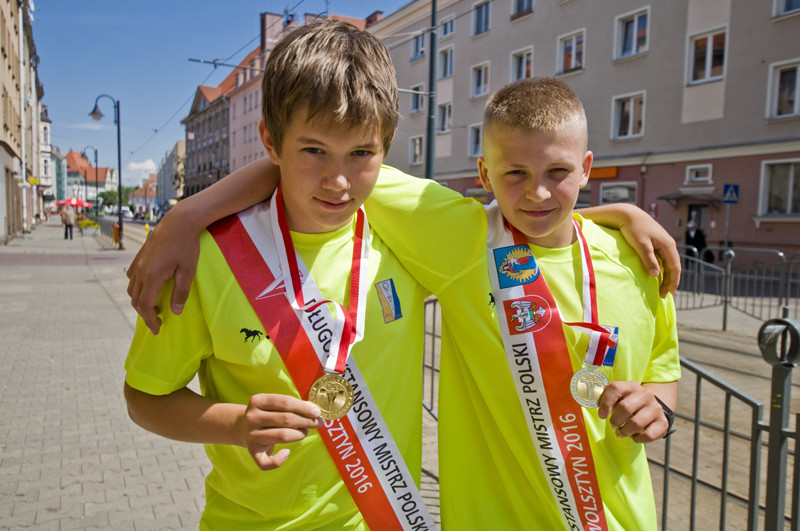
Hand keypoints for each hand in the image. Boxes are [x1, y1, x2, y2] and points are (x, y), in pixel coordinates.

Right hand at [126, 207, 200, 333]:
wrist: (179, 221)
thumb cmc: (187, 245)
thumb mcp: (188, 271)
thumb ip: (181, 293)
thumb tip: (175, 312)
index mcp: (151, 276)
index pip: (144, 305)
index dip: (149, 320)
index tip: (157, 329)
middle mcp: (140, 271)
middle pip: (135, 299)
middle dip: (144, 313)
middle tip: (158, 320)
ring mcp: (137, 262)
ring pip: (132, 289)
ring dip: (140, 301)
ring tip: (155, 306)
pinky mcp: (139, 256)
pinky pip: (132, 277)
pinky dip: (137, 288)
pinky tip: (149, 288)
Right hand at [238, 394, 322, 469]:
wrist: (241, 427)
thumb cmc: (266, 414)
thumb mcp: (273, 404)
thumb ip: (292, 405)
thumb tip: (314, 410)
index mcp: (257, 401)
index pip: (285, 402)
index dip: (303, 408)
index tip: (317, 412)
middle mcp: (252, 418)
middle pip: (285, 419)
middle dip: (305, 421)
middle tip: (317, 423)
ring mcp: (251, 435)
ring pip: (282, 436)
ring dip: (299, 434)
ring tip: (305, 432)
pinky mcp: (252, 452)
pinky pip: (266, 462)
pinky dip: (279, 460)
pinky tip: (286, 452)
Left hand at [597, 381, 668, 442]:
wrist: (653, 408)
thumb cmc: (629, 403)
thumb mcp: (619, 397)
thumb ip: (607, 399)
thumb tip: (597, 407)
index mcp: (630, 386)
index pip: (615, 388)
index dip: (606, 403)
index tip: (602, 416)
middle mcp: (645, 394)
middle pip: (625, 407)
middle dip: (615, 420)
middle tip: (613, 426)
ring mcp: (656, 408)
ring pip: (636, 423)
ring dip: (625, 431)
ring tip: (621, 433)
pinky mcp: (663, 422)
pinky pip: (649, 435)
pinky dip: (638, 439)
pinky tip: (634, 437)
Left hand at [617, 211, 680, 297]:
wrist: (628, 214)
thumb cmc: (633, 229)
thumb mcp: (641, 245)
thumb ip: (649, 260)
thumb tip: (656, 275)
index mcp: (668, 245)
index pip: (675, 267)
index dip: (673, 282)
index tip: (668, 293)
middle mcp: (669, 244)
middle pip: (674, 267)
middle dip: (670, 281)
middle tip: (664, 295)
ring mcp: (663, 243)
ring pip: (668, 263)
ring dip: (666, 276)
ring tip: (661, 288)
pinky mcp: (657, 242)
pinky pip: (663, 259)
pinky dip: (662, 269)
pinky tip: (657, 275)